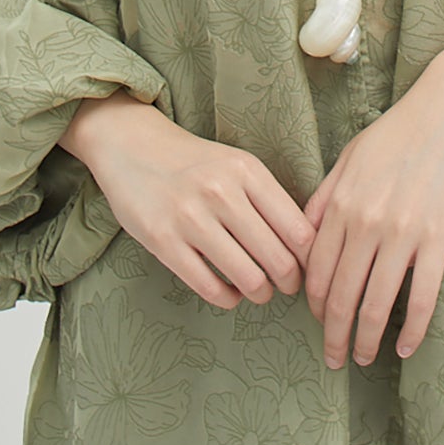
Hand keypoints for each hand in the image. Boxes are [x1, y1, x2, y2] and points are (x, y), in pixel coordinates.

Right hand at [64, 93, 316, 308]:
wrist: (133, 146)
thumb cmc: (195, 163)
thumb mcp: (238, 166)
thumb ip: (269, 199)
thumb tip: (306, 246)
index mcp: (248, 171)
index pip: (298, 230)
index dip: (310, 259)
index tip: (307, 268)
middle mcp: (222, 192)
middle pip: (278, 259)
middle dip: (289, 282)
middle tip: (287, 286)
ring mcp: (190, 218)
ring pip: (248, 278)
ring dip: (260, 293)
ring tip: (259, 290)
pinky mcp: (162, 241)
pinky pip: (209, 287)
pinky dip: (228, 298)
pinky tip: (230, 293)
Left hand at [302, 72, 443, 367]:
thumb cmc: (399, 129)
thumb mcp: (348, 157)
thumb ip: (324, 199)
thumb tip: (302, 237)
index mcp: (340, 203)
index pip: (315, 271)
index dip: (313, 306)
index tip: (318, 323)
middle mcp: (365, 222)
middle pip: (340, 296)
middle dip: (333, 335)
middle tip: (334, 359)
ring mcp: (402, 232)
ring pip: (375, 303)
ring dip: (365, 339)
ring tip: (363, 358)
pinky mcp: (439, 236)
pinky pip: (422, 296)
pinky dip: (412, 329)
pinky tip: (406, 347)